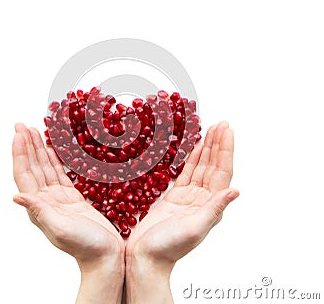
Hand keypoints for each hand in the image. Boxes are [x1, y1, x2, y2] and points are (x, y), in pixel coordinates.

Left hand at [12, 124, 123, 302]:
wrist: (105, 255)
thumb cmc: (85, 245)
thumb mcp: (60, 229)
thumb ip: (40, 211)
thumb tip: (16, 197)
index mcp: (40, 206)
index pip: (25, 174)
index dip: (21, 153)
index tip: (19, 133)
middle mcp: (46, 200)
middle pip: (33, 167)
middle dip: (27, 145)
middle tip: (22, 125)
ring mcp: (58, 198)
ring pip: (45, 168)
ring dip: (39, 149)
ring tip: (34, 132)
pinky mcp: (72, 197)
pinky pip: (60, 173)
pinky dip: (56, 159)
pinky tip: (53, 149)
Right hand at [125, 121, 238, 302]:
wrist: (145, 257)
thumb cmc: (168, 247)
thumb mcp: (194, 228)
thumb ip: (214, 209)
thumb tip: (235, 191)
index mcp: (209, 205)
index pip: (222, 171)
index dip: (225, 150)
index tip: (227, 131)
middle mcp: (202, 199)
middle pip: (213, 165)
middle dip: (217, 144)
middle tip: (221, 123)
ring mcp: (189, 197)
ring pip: (200, 167)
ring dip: (207, 148)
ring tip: (211, 130)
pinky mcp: (174, 197)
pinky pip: (186, 173)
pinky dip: (191, 158)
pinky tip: (194, 148)